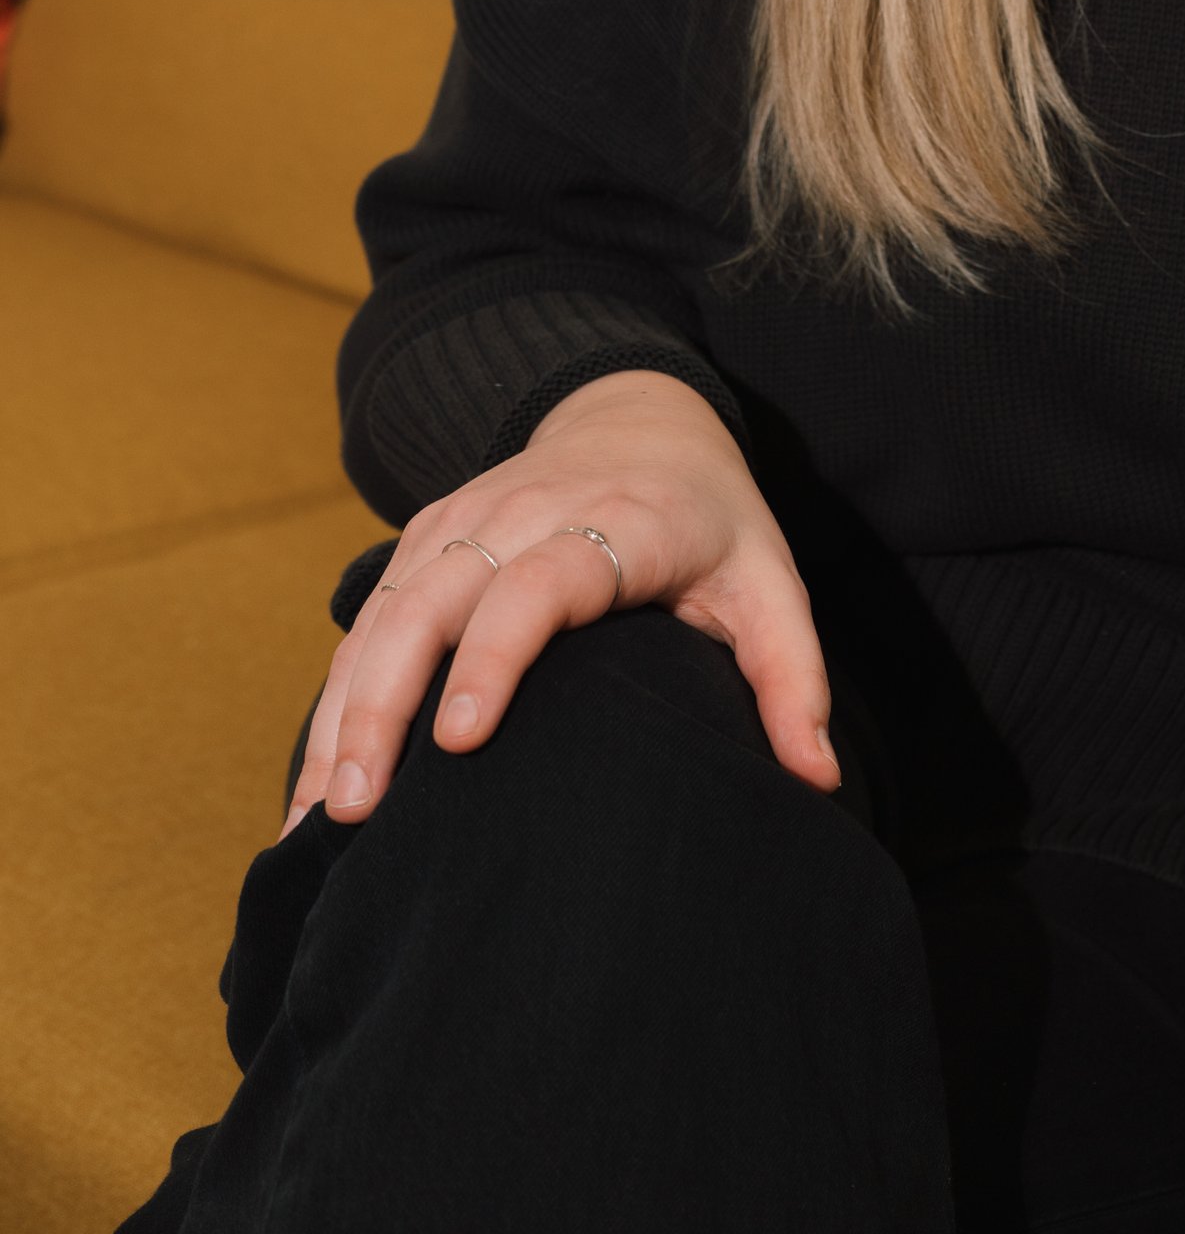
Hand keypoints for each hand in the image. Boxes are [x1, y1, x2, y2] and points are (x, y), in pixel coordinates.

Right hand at [284, 369, 836, 832]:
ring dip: (344, 711)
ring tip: (318, 817)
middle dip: (385, 704)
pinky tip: (318, 779)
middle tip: (358, 809)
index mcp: (615, 523)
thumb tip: (817, 781)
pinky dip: (337, 695)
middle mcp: (523, 514)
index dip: (494, 656)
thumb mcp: (770, 586)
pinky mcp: (427, 538)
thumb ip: (793, 679)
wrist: (641, 416)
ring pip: (385, 613)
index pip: (538, 585)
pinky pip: (369, 617)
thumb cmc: (712, 521)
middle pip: (434, 602)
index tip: (458, 737)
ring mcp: (463, 522)